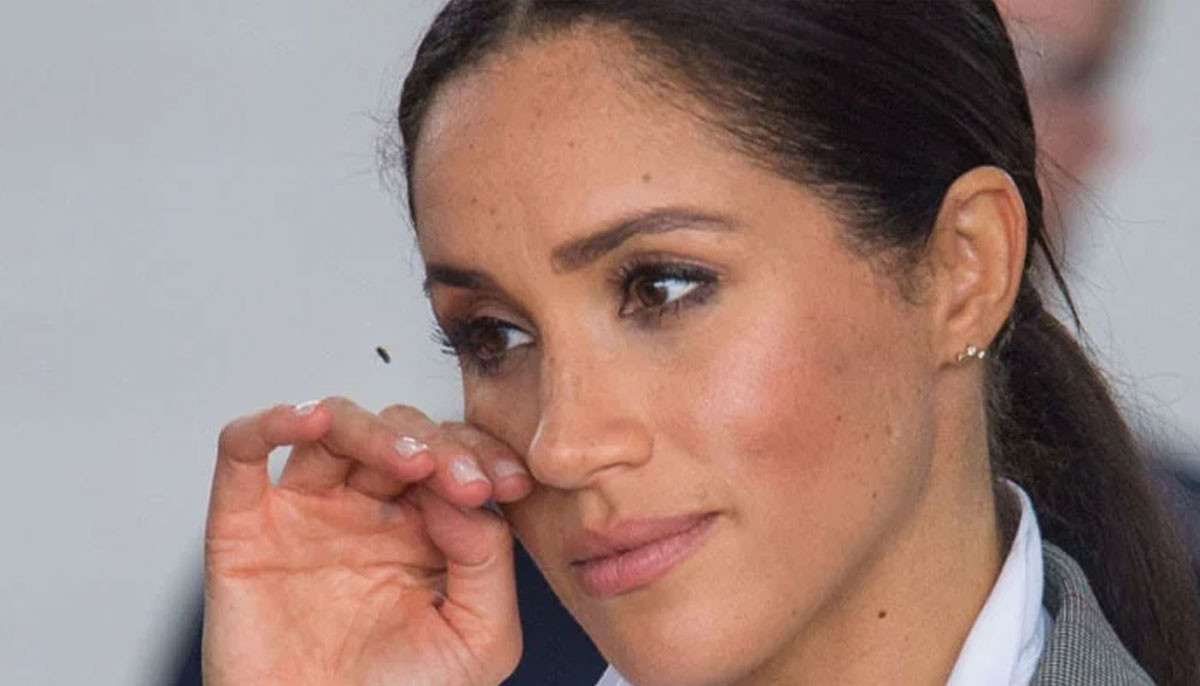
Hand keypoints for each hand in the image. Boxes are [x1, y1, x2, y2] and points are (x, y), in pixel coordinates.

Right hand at [202, 397, 533, 685]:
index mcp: (424, 529)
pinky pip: (242, 451)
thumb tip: (459, 494)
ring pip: (332, 427)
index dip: (480, 456)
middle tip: (464, 482)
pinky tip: (314, 420)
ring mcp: (305, 513)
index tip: (508, 482)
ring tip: (411, 460)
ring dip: (375, 429)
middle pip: (397, 432)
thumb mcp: (479, 639)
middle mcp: (365, 511)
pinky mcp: (244, 527)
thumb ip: (488, 561)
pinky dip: (272, 422)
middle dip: (438, 446)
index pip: (452, 458)